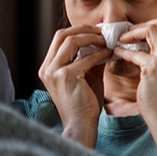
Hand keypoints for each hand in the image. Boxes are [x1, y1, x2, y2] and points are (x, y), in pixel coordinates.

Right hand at [38, 25, 112, 145]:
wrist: (81, 126)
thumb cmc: (85, 103)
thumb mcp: (87, 76)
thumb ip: (91, 58)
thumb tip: (104, 42)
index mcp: (48, 67)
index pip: (60, 38)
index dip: (79, 30)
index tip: (97, 30)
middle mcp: (47, 68)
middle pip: (62, 35)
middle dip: (84, 29)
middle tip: (103, 30)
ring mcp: (53, 72)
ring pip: (72, 41)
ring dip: (92, 38)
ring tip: (107, 40)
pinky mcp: (65, 77)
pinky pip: (85, 58)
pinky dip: (99, 53)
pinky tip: (110, 53)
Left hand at [112, 17, 156, 124]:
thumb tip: (147, 43)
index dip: (152, 25)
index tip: (138, 33)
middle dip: (142, 25)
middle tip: (129, 34)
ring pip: (150, 30)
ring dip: (132, 33)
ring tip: (121, 40)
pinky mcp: (154, 67)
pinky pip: (134, 52)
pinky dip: (123, 50)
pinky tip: (117, 53)